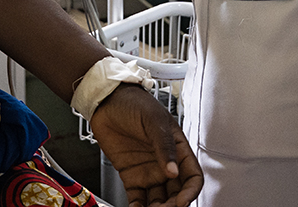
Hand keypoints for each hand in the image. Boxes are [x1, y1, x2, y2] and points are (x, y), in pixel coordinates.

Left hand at [89, 84, 202, 206]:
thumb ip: (164, 145)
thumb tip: (173, 170)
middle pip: (177, 193)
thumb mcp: (153, 120)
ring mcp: (148, 171)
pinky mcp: (131, 176)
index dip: (191, 191)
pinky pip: (138, 198)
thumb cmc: (133, 103)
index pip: (192, 176)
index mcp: (177, 148)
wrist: (105, 101)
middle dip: (173, 205)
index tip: (182, 201)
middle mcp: (165, 163)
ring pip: (159, 200)